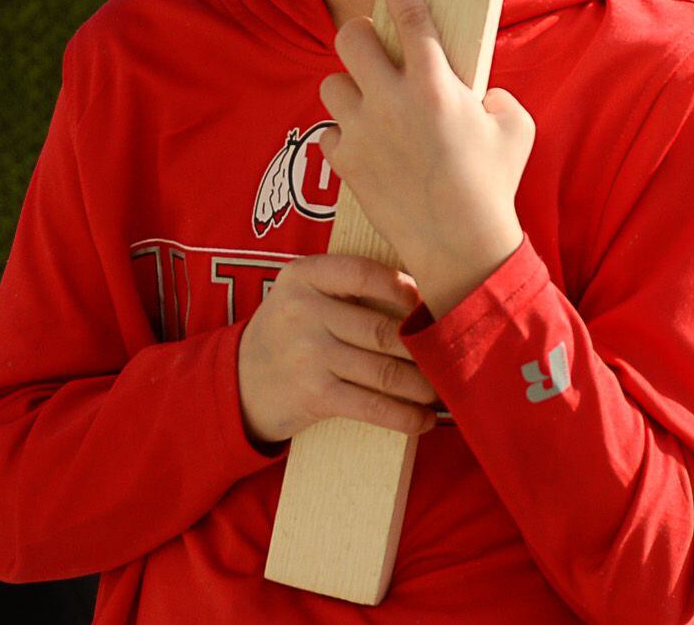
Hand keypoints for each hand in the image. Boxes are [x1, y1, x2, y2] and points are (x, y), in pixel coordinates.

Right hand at [235, 253, 437, 446]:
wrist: (238, 380)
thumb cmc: (290, 329)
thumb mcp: (302, 291)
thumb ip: (348, 283)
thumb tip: (425, 294)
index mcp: (304, 276)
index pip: (363, 273)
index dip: (403, 288)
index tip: (430, 303)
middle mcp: (304, 312)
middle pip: (383, 330)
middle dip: (425, 348)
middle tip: (455, 354)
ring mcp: (308, 356)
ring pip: (384, 371)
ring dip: (423, 384)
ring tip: (445, 388)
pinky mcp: (314, 396)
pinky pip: (370, 405)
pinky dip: (404, 415)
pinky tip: (423, 420)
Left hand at [320, 0, 536, 315]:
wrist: (459, 247)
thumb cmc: (493, 184)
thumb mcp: (514, 126)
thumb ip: (493, 95)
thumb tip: (475, 93)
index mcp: (436, 82)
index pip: (409, 13)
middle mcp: (392, 100)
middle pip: (349, 38)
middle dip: (361, 39)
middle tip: (377, 54)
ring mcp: (363, 132)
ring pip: (331, 84)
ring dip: (350, 89)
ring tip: (373, 107)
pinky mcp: (345, 163)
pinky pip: (327, 133)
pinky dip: (342, 135)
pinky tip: (367, 147)